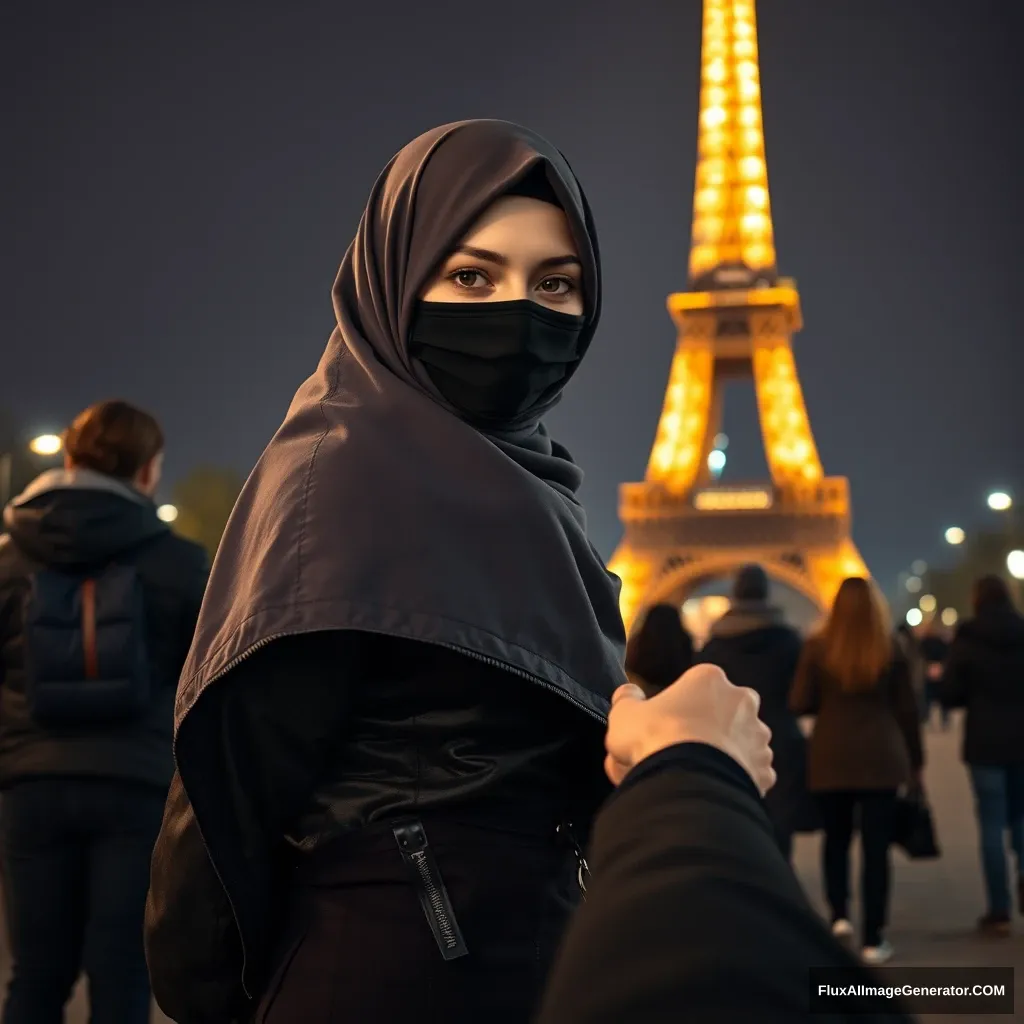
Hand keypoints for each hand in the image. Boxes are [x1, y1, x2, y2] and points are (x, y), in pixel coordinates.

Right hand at [604, 663, 775, 795]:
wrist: (686, 781)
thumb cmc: (654, 738)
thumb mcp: (625, 713)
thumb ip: (627, 698)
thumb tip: (629, 692)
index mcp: (709, 678)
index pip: (698, 685)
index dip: (681, 704)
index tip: (668, 723)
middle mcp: (742, 701)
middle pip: (727, 710)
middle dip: (713, 725)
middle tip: (687, 747)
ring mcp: (758, 736)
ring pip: (744, 741)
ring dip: (728, 752)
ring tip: (701, 772)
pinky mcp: (764, 769)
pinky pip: (753, 773)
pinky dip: (739, 780)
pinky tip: (716, 788)